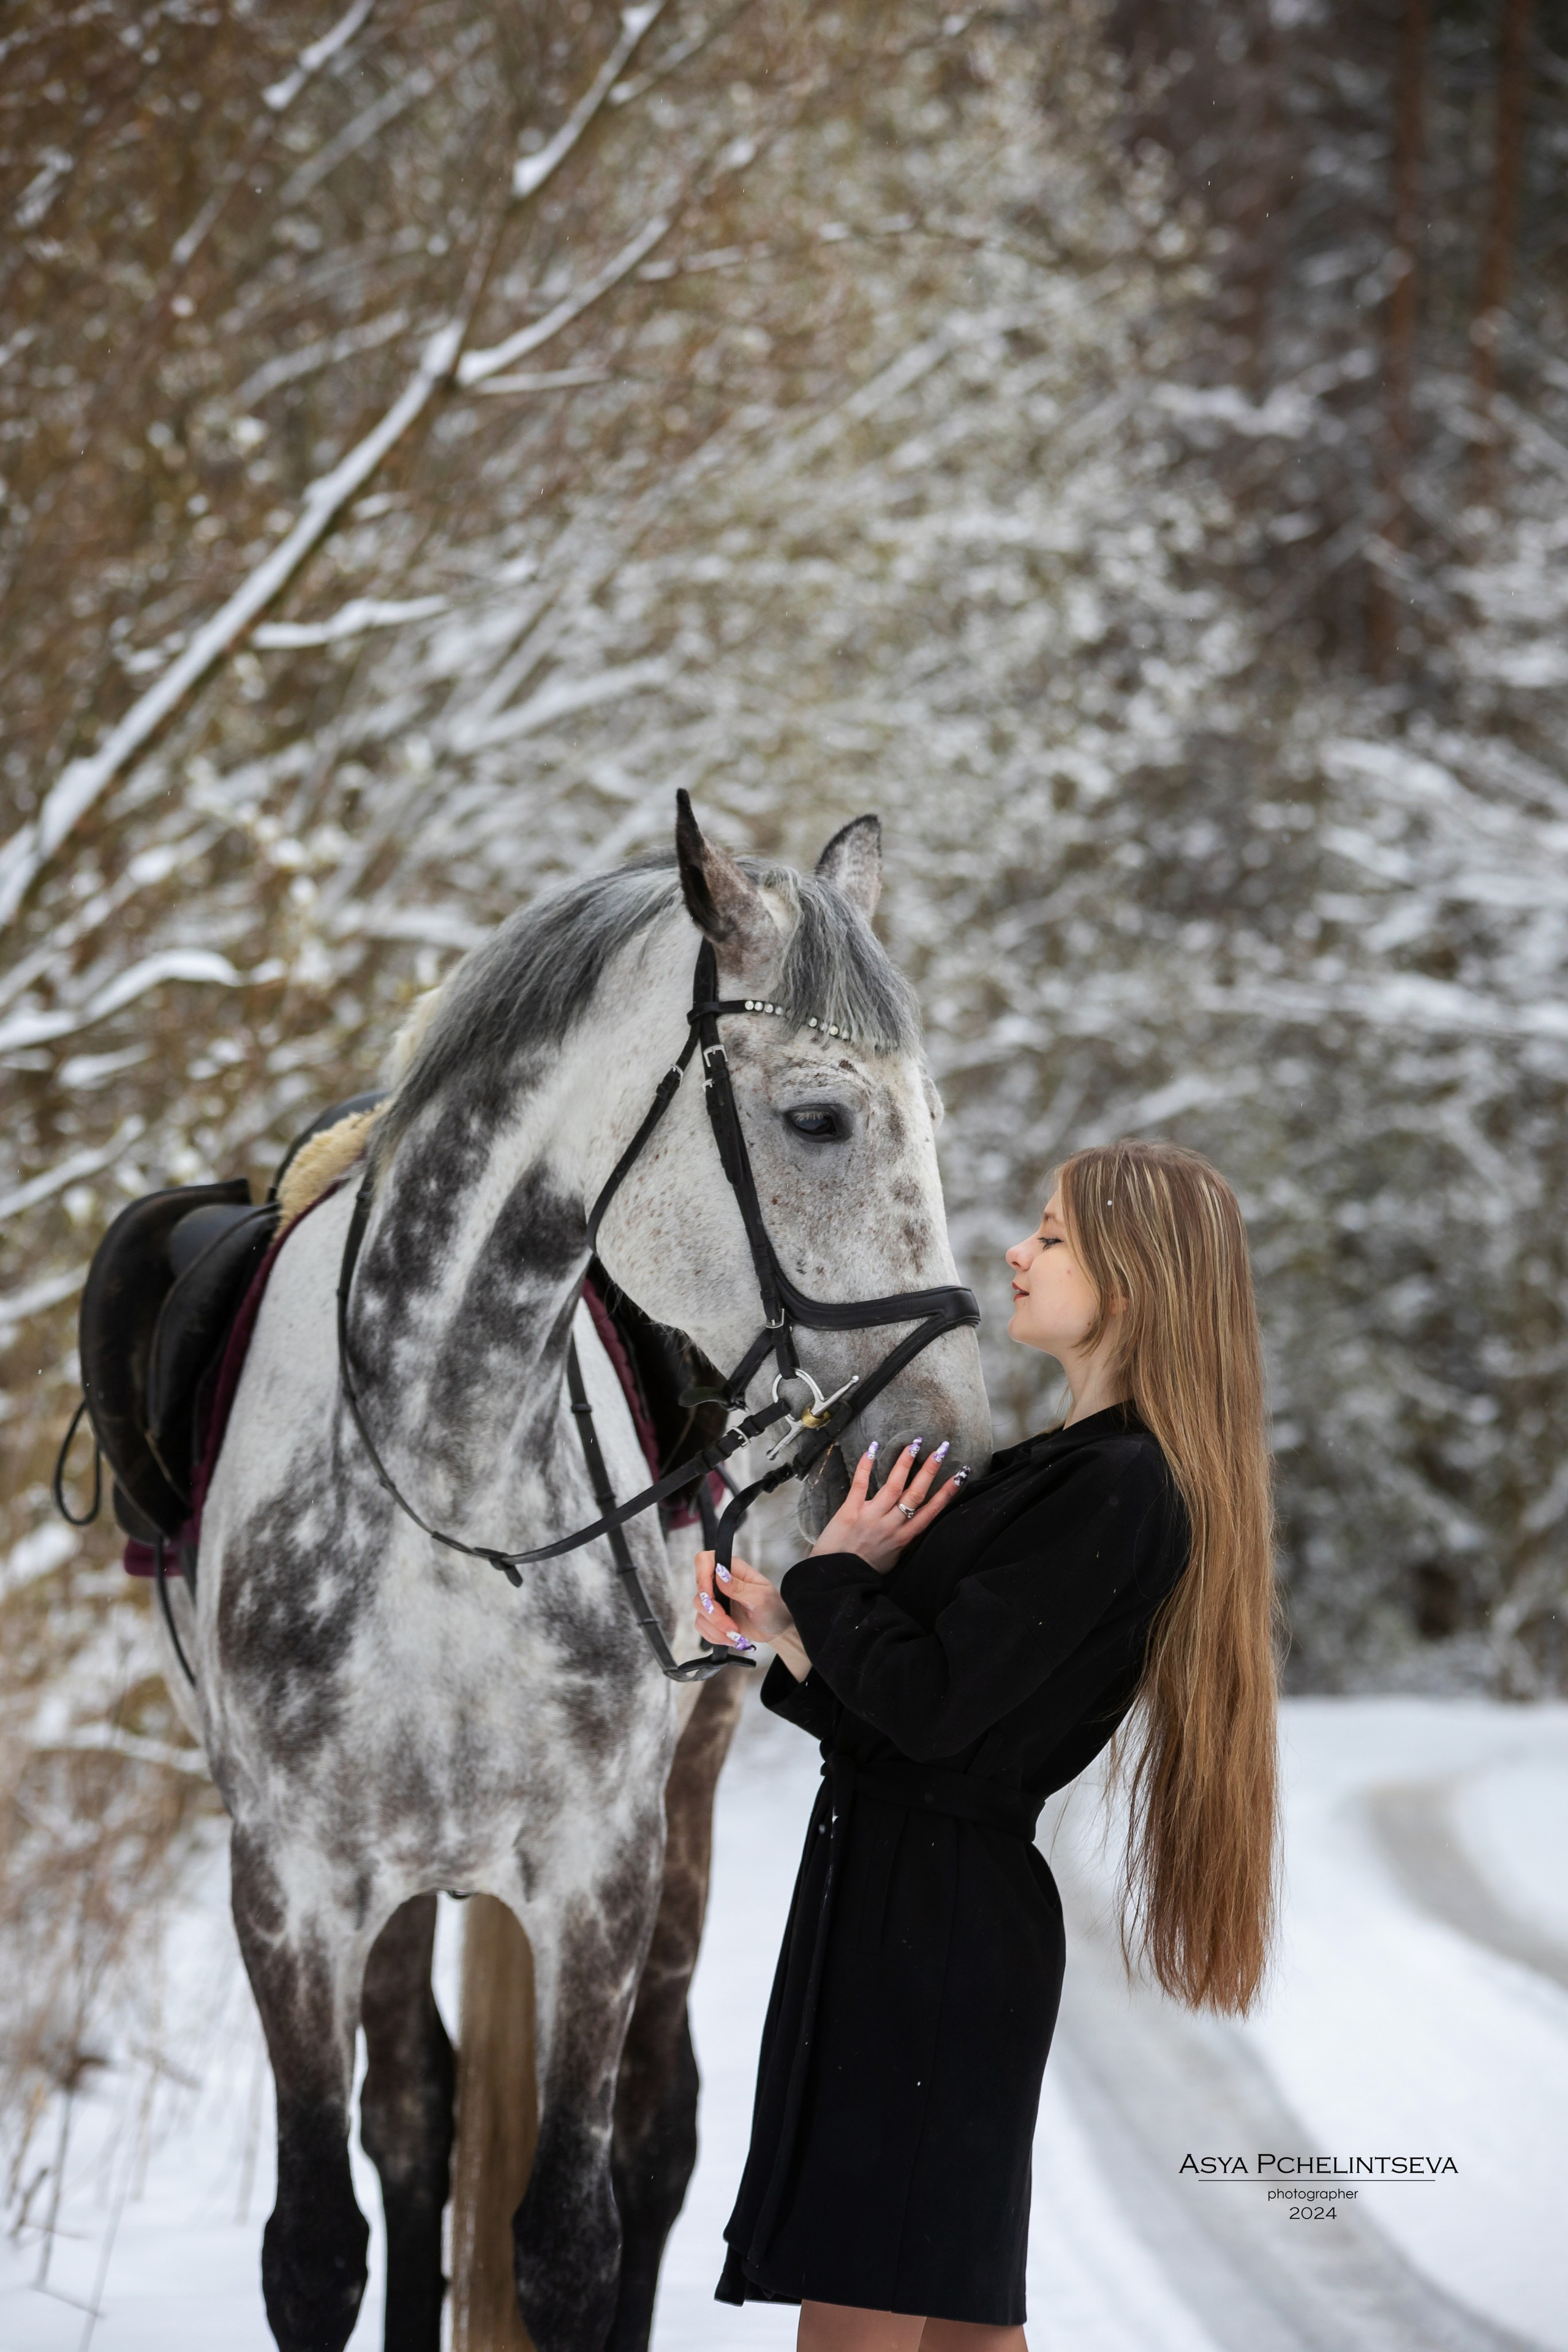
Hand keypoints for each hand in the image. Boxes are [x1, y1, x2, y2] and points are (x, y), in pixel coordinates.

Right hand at [693, 1549, 792, 1655]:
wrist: (776, 1628)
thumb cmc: (774, 1608)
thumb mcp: (761, 1598)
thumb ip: (739, 1587)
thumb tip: (720, 1573)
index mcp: (733, 1569)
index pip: (704, 1561)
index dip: (701, 1577)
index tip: (711, 1598)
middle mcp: (720, 1582)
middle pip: (700, 1594)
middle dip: (714, 1615)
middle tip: (732, 1626)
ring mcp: (716, 1599)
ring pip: (700, 1612)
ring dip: (717, 1628)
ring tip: (737, 1634)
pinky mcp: (713, 1616)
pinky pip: (702, 1625)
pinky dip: (715, 1635)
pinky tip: (731, 1638)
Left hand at [808, 1438, 966, 1572]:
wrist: (837, 1577)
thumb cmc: (865, 1569)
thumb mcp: (893, 1558)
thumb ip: (903, 1539)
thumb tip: (912, 1523)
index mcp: (905, 1537)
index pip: (931, 1511)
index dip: (947, 1492)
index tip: (961, 1475)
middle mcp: (892, 1525)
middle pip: (916, 1493)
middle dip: (931, 1470)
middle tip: (942, 1448)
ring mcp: (871, 1517)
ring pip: (893, 1485)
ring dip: (905, 1463)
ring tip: (915, 1444)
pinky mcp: (850, 1511)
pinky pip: (860, 1485)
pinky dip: (866, 1466)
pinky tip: (873, 1448)